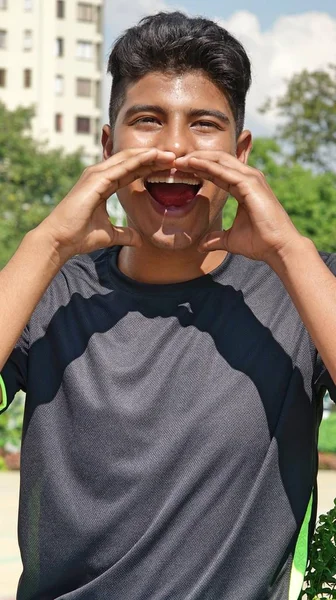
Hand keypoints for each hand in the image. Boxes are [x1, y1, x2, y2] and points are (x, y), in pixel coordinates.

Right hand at [36, 148, 175, 260]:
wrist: (60, 240)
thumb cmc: (79, 237)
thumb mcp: (109, 235)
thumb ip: (124, 234)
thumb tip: (139, 240)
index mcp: (103, 185)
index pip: (131, 172)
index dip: (150, 168)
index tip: (169, 169)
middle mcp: (99, 175)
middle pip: (132, 161)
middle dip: (153, 159)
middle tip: (174, 157)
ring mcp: (96, 175)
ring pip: (128, 159)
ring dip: (149, 156)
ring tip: (169, 155)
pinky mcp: (95, 179)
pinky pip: (121, 166)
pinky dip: (138, 160)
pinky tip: (153, 157)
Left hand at [175, 151, 304, 263]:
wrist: (278, 249)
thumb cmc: (260, 243)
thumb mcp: (231, 240)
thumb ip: (216, 239)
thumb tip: (201, 245)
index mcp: (244, 187)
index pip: (217, 172)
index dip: (198, 169)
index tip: (180, 170)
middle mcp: (249, 178)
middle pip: (218, 161)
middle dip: (196, 159)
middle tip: (175, 161)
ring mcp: (251, 179)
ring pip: (220, 161)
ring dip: (198, 158)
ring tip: (179, 159)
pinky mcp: (251, 184)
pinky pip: (224, 171)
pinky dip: (207, 166)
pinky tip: (192, 164)